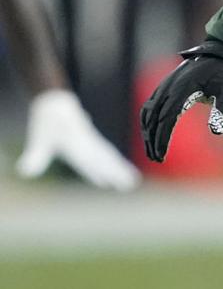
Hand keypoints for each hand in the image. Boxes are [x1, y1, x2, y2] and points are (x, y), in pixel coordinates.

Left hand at [16, 89, 140, 190]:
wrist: (56, 103)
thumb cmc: (46, 122)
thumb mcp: (39, 139)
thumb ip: (35, 155)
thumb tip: (25, 172)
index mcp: (78, 143)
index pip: (91, 160)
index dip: (100, 172)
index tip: (110, 183)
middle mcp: (88, 144)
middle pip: (105, 159)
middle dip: (117, 172)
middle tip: (131, 185)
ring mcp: (92, 143)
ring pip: (109, 157)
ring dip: (119, 169)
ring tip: (130, 182)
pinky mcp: (92, 144)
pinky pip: (105, 155)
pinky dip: (112, 164)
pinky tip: (109, 176)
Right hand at [140, 39, 222, 162]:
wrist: (219, 54)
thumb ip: (221, 110)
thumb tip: (217, 132)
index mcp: (182, 89)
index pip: (167, 119)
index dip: (162, 138)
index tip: (162, 156)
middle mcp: (168, 88)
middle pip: (153, 119)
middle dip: (153, 140)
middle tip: (158, 159)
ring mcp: (164, 86)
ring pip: (148, 113)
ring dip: (147, 133)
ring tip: (153, 151)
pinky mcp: (164, 87)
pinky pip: (149, 106)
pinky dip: (147, 122)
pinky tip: (150, 133)